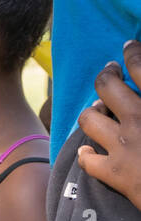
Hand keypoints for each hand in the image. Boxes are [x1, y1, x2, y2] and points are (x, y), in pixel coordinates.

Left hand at [77, 43, 140, 210]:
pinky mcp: (115, 173)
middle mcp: (140, 117)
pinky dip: (86, 155)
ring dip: (92, 113)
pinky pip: (87, 159)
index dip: (132, 53)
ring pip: (88, 118)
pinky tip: (89, 152)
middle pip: (106, 86)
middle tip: (109, 73)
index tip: (127, 48)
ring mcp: (124, 145)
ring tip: (97, 110)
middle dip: (105, 76)